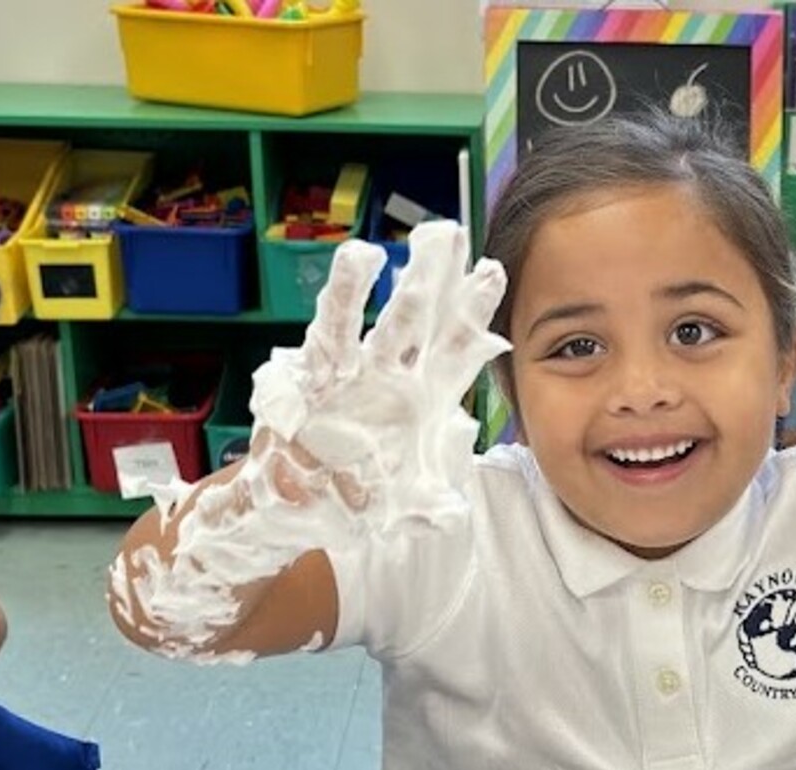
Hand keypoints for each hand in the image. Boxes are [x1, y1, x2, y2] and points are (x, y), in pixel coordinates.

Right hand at [246, 220, 509, 532]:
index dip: (476, 315)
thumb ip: (430, 508)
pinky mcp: (315, 377)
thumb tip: (452, 511)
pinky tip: (360, 260)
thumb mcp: (402, 511)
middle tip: (456, 232)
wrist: (300, 512)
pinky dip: (345, 298)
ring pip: (381, 320)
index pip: (459, 351)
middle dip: (441, 279)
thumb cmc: (358, 502)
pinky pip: (331, 333)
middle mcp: (393, 378)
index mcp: (425, 402)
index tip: (495, 273)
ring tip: (414, 240)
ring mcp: (355, 374)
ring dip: (397, 283)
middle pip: (425, 321)